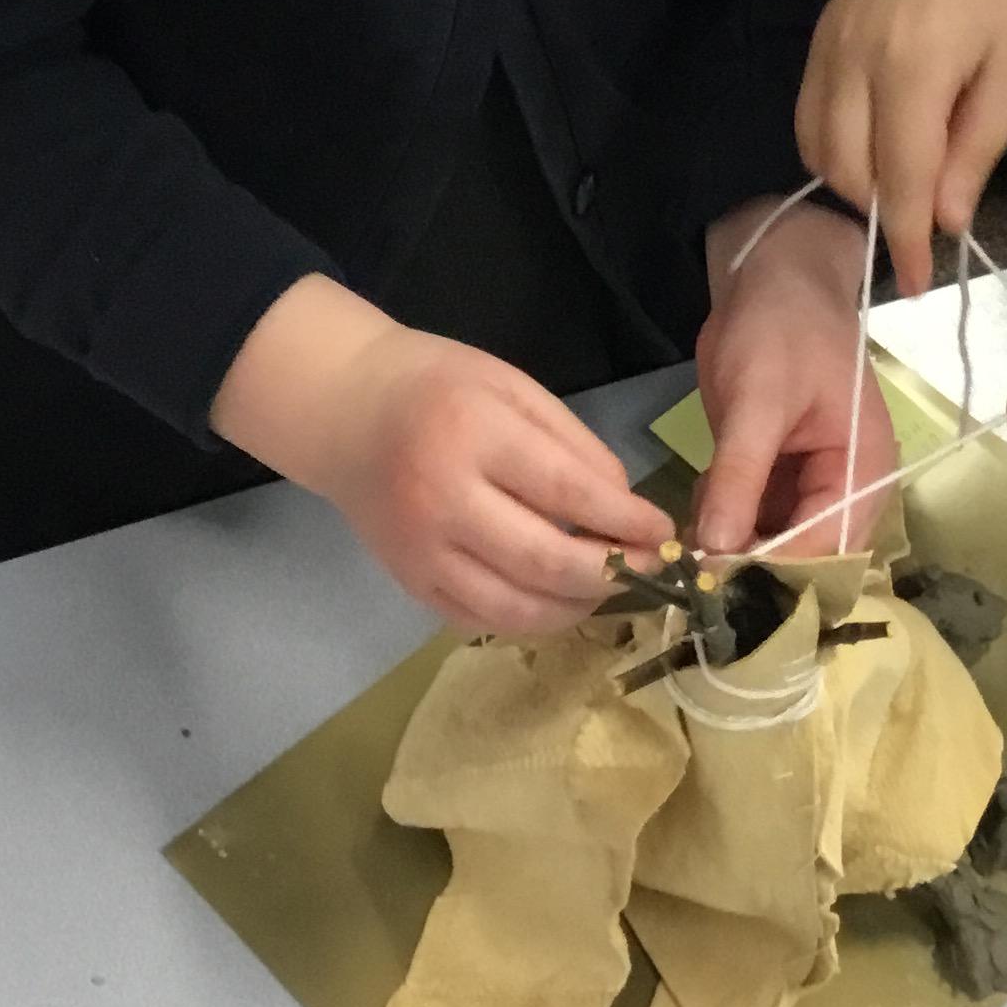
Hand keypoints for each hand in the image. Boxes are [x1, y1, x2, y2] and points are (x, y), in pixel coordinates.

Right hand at [210, 275, 670, 633]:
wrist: (343, 410)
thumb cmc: (436, 386)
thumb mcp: (512, 386)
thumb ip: (572, 444)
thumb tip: (623, 508)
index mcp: (473, 436)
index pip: (566, 492)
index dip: (624, 520)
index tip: (663, 531)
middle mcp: (443, 501)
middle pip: (545, 563)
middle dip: (610, 573)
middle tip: (648, 567)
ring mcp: (421, 552)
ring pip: (516, 608)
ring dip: (576, 607)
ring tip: (607, 586)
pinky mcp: (408, 583)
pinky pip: (480, 621)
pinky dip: (529, 618)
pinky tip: (556, 598)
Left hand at [694, 200, 890, 557]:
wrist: (771, 275)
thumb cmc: (781, 327)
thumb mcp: (758, 399)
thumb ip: (741, 476)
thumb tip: (717, 553)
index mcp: (862, 474)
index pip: (824, 551)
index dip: (772, 574)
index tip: (712, 586)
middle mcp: (841, 492)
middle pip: (799, 559)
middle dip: (746, 564)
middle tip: (688, 564)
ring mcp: (805, 486)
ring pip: (767, 544)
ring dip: (727, 543)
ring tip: (687, 529)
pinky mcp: (773, 475)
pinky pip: (747, 518)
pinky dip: (719, 516)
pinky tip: (699, 496)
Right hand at [797, 0, 1006, 299]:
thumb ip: (977, 147)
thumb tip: (945, 218)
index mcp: (913, 67)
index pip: (898, 178)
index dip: (907, 239)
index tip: (922, 282)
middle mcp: (855, 57)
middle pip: (848, 171)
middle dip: (884, 210)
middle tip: (930, 216)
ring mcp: (828, 43)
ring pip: (817, 147)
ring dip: (856, 182)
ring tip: (906, 179)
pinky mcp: (820, 33)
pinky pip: (808, 113)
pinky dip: (833, 148)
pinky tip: (876, 147)